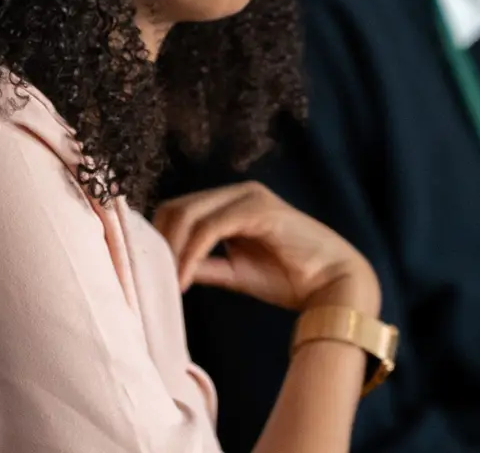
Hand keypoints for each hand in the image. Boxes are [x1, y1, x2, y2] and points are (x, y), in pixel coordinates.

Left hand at [152, 182, 379, 314]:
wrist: (335, 287)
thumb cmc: (289, 278)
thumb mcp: (234, 271)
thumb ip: (204, 264)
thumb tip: (167, 270)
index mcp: (230, 202)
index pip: (178, 210)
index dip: (157, 237)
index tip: (145, 269)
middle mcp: (237, 193)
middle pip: (176, 208)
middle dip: (158, 243)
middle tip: (150, 277)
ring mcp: (248, 197)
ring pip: (189, 215)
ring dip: (172, 250)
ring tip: (168, 282)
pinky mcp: (258, 209)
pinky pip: (210, 228)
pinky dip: (191, 253)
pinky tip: (185, 278)